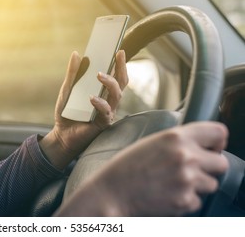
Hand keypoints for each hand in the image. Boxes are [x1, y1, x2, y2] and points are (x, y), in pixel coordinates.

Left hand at [39, 50, 127, 169]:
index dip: (119, 63)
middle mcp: (109, 100)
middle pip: (122, 83)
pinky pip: (106, 112)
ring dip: (110, 83)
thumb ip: (73, 73)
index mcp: (103, 91)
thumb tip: (76, 53)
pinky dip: (99, 103)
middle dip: (121, 68)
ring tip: (99, 75)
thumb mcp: (67, 89)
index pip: (115, 75)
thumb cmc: (67, 111)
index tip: (119, 49)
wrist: (61, 134)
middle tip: (117, 56)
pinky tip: (91, 98)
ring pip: (117, 95)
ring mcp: (108, 112)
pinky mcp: (103, 123)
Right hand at [55, 122, 228, 215]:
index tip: (212, 148)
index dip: (217, 142)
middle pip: (221, 163)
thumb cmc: (127, 166)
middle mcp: (185, 156)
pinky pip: (198, 201)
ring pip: (211, 184)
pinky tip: (167, 194)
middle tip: (192, 169)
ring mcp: (186, 179)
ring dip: (198, 185)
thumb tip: (202, 145)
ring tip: (174, 183)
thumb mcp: (152, 142)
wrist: (112, 191)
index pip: (219, 132)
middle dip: (210, 167)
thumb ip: (178, 141)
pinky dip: (186, 199)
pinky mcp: (184, 200)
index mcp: (176, 136)